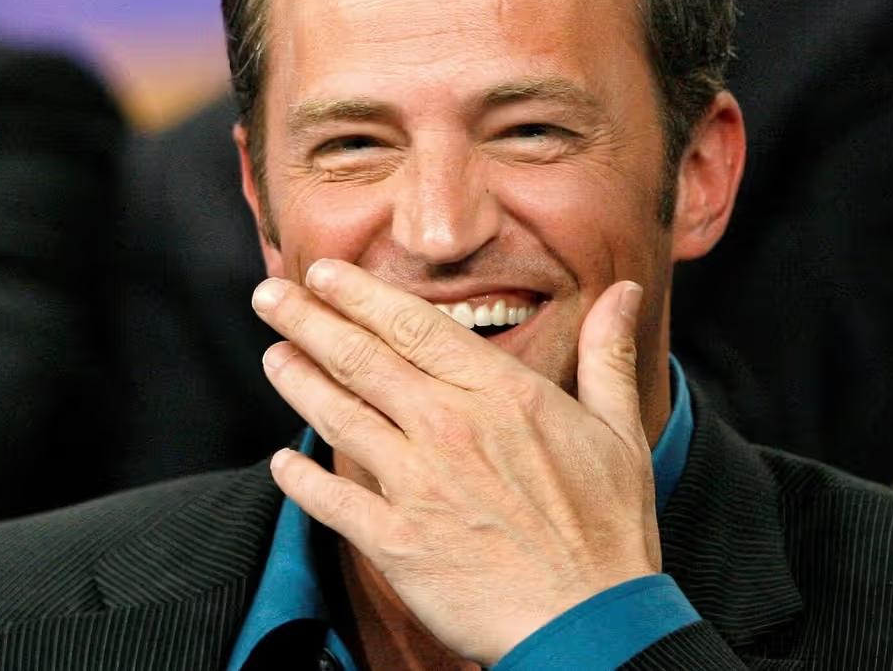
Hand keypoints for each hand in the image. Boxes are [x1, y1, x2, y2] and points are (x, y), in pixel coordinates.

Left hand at [250, 259, 659, 665]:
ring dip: (297, 380)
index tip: (324, 271)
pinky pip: (332, 500)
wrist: (589, 621)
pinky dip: (300, 478)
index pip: (412, 325)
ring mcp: (417, 484)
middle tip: (269, 295)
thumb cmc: (609, 530)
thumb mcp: (620, 432)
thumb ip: (608, 356)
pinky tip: (281, 461)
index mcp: (501, 394)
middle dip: (307, 319)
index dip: (358, 294)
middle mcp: (449, 427)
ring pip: (338, 416)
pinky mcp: (396, 541)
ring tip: (272, 354)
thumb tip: (624, 293)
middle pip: (360, 358)